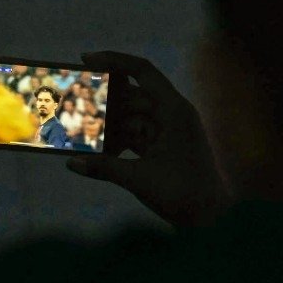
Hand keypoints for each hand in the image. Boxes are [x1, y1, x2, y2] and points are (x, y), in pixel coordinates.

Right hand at [66, 51, 230, 228]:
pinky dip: (118, 140)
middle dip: (104, 99)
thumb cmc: (183, 195)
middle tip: (75, 99)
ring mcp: (170, 131)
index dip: (114, 61)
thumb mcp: (140, 179)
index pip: (143, 71)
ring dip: (109, 123)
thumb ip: (104, 167)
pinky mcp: (165, 148)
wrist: (211, 223)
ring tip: (81, 127)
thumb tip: (71, 162)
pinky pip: (136, 135)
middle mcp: (173, 114)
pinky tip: (98, 149)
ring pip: (132, 117)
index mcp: (175, 109)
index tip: (86, 59)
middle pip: (133, 96)